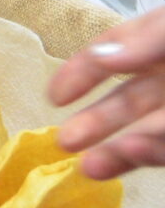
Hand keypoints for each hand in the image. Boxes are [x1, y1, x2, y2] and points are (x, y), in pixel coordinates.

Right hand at [50, 7, 164, 178]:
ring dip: (120, 151)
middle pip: (128, 101)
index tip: (54, 96)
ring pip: (150, 132)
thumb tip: (103, 57)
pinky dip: (152, 152)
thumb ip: (149, 40)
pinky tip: (132, 151)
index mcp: (161, 43)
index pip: (114, 53)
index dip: (81, 71)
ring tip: (92, 167)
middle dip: (95, 122)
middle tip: (66, 142)